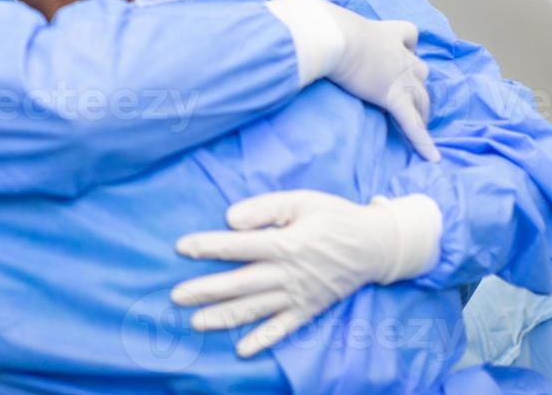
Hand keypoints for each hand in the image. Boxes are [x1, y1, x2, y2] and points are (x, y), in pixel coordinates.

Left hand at [173, 191, 442, 356]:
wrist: (375, 246)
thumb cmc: (334, 217)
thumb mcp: (301, 201)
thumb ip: (264, 209)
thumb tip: (230, 220)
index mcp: (286, 244)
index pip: (238, 247)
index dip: (208, 247)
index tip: (181, 248)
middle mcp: (289, 274)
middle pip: (240, 284)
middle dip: (206, 290)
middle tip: (176, 296)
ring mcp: (299, 296)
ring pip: (256, 310)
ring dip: (225, 317)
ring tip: (196, 323)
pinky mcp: (310, 310)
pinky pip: (284, 329)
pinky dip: (263, 340)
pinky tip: (242, 350)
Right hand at [322, 4, 438, 161]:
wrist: (332, 37)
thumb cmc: (328, 26)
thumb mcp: (333, 21)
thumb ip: (331, 26)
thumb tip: (309, 23)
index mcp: (386, 32)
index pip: (409, 34)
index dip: (409, 44)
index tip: (405, 50)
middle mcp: (401, 54)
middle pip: (420, 70)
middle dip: (417, 84)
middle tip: (411, 98)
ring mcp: (401, 77)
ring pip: (422, 97)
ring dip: (421, 110)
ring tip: (419, 124)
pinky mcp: (394, 98)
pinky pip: (412, 123)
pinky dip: (423, 141)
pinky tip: (432, 158)